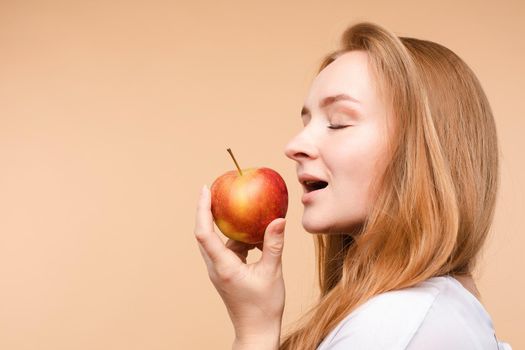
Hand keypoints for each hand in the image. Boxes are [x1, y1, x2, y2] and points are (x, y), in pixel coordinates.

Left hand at [194, 185, 285, 342]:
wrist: (256, 331)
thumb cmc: (264, 307)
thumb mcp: (272, 273)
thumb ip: (273, 245)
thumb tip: (278, 220)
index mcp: (223, 266)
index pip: (204, 233)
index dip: (202, 209)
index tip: (205, 189)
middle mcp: (216, 267)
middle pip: (204, 233)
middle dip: (207, 210)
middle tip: (215, 190)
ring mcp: (220, 270)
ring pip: (217, 241)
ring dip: (225, 225)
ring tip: (237, 207)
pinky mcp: (226, 273)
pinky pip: (228, 249)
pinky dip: (238, 239)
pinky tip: (253, 233)